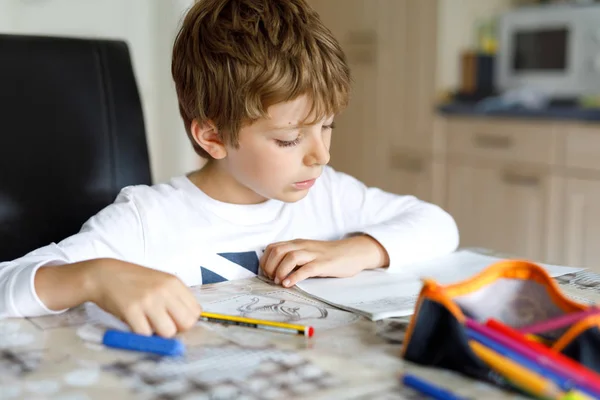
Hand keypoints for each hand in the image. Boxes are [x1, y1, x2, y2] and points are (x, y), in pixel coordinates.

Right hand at [86, 259, 201, 336]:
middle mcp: (164, 290)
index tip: (174, 321)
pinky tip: (135, 324)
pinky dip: (141, 334)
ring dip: (158, 334)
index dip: (185, 321)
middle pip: (186, 323)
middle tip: (162, 326)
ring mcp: (148, 300)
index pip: (196, 311)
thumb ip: (175, 299)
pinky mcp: (131, 310)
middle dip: (176, 330)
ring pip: (168, 332)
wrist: (104, 275)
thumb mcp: (160, 282)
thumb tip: (189, 323)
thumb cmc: (134, 281)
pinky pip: (145, 334)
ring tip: (148, 324)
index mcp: (174, 283)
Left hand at [260, 235, 389, 287]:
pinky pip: (306, 269)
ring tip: (279, 282)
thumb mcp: (307, 252)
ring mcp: (313, 254)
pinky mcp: (323, 264)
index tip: (266, 273)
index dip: (265, 261)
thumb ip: (293, 257)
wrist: (352, 252)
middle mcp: (303, 246)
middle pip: (278, 251)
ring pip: (290, 257)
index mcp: (297, 243)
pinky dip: (294, 277)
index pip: (273, 247)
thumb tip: (274, 270)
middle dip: (270, 266)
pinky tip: (289, 284)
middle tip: (271, 279)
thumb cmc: (328, 255)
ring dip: (280, 271)